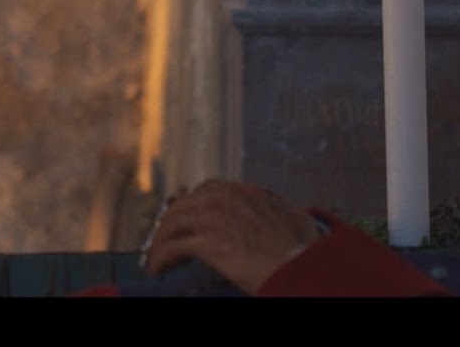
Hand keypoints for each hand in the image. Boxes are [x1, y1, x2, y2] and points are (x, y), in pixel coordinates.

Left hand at [140, 178, 324, 293]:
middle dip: (172, 222)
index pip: (208, 191)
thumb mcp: (295, 219)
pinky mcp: (206, 242)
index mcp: (246, 192)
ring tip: (157, 257)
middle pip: (184, 205)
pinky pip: (172, 247)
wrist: (300, 267)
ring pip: (174, 224)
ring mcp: (213, 218)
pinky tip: (156, 268)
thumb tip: (276, 207)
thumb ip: (277, 209)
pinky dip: (160, 257)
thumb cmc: (303, 250)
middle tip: (166, 239)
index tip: (187, 219)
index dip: (193, 205)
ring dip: (161, 241)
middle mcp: (226, 198)